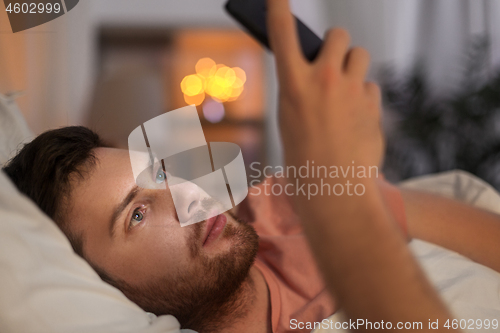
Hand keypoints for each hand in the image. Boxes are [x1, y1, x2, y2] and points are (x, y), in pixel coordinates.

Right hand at [266, 0, 383, 171]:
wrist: (333, 191)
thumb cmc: (303, 158)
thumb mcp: (290, 117)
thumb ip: (302, 87)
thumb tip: (320, 65)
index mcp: (292, 85)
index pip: (283, 33)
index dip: (279, 8)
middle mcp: (324, 80)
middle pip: (338, 35)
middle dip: (336, 43)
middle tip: (332, 58)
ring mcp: (352, 90)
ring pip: (360, 55)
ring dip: (353, 65)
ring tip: (345, 89)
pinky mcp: (372, 104)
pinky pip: (370, 85)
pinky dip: (363, 96)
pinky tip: (355, 117)